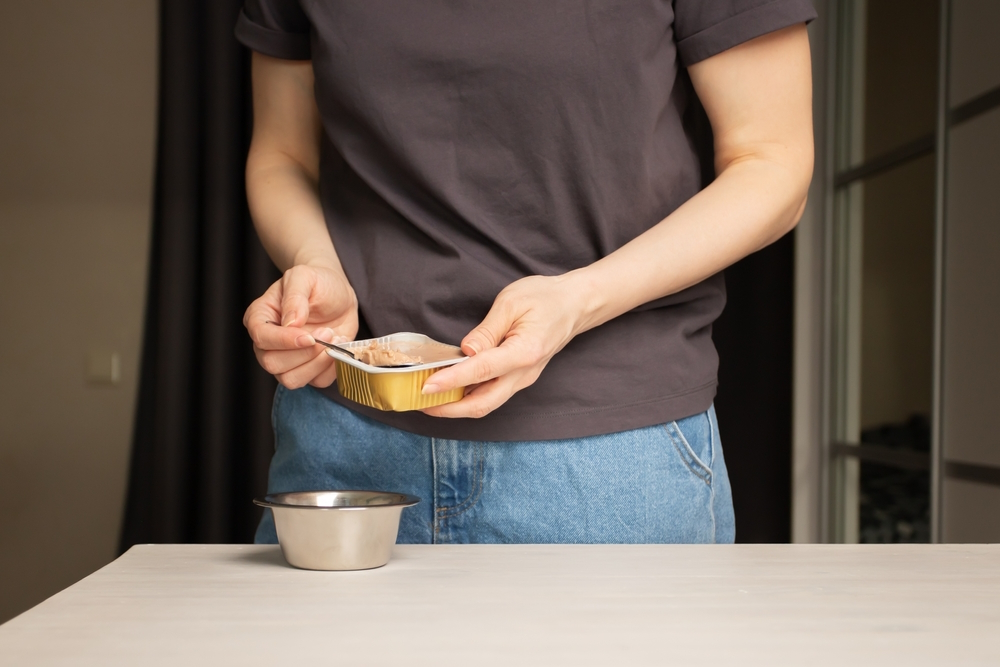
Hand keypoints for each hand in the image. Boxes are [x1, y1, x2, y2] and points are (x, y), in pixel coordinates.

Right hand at [244, 264, 358, 388]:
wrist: (338, 293)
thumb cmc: (317, 282)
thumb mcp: (305, 276)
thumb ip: (295, 297)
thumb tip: (291, 324)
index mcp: (260, 318)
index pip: (261, 338)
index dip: (284, 342)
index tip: (309, 337)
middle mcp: (268, 343)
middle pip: (272, 364)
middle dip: (304, 354)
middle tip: (327, 332)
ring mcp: (287, 359)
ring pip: (291, 379)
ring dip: (317, 364)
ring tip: (334, 338)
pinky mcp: (308, 368)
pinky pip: (316, 382)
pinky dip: (331, 368)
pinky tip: (338, 347)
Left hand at [421, 273, 589, 418]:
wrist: (576, 305)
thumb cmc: (545, 298)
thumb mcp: (512, 302)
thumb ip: (487, 331)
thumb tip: (465, 351)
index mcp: (524, 352)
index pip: (480, 371)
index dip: (451, 380)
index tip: (426, 385)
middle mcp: (525, 373)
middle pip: (483, 403)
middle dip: (449, 408)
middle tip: (420, 402)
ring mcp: (523, 379)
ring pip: (487, 403)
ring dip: (457, 406)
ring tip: (430, 400)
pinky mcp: (519, 378)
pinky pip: (492, 394)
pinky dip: (469, 396)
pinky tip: (451, 389)